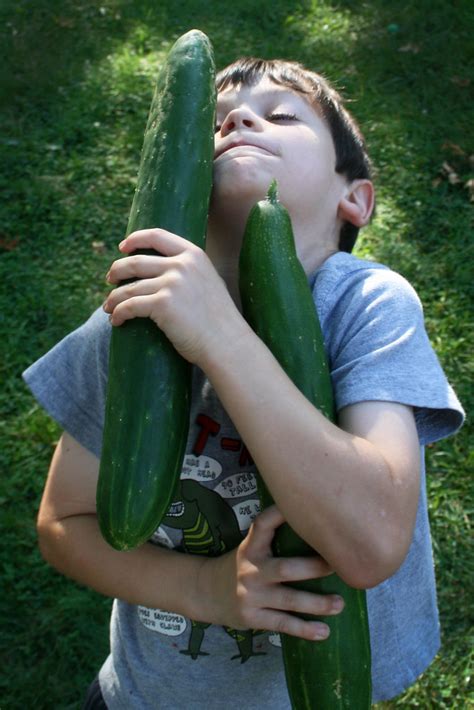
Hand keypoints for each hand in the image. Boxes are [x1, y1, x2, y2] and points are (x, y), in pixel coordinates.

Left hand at [103, 229, 245, 364]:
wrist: (226, 342)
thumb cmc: (219, 320)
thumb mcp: (209, 282)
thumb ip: (190, 271)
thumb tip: (163, 271)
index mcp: (194, 255)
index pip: (157, 236)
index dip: (135, 239)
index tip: (122, 248)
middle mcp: (182, 265)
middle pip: (136, 261)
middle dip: (117, 270)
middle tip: (110, 280)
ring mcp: (171, 283)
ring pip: (129, 287)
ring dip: (114, 298)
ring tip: (109, 308)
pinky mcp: (162, 304)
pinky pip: (129, 306)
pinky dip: (118, 313)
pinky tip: (116, 321)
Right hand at [198, 506, 343, 639]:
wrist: (204, 592)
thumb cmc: (240, 565)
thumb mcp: (249, 547)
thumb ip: (272, 537)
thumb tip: (316, 525)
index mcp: (250, 547)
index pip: (263, 525)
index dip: (280, 515)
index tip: (306, 510)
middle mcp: (250, 570)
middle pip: (285, 568)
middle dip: (313, 568)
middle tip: (338, 567)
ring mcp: (251, 596)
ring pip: (289, 601)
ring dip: (317, 604)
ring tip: (339, 604)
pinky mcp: (252, 618)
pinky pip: (283, 624)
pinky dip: (304, 629)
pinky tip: (324, 632)